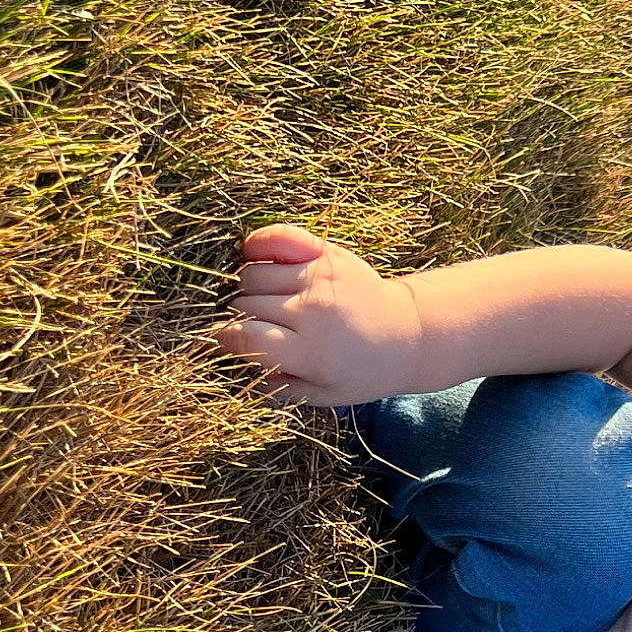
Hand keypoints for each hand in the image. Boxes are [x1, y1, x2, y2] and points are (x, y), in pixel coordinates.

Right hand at [211, 223, 426, 405]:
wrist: (408, 335)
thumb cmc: (361, 372)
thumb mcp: (322, 394)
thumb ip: (276, 384)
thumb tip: (232, 361)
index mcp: (312, 351)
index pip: (245, 337)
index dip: (225, 340)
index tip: (224, 342)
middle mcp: (313, 310)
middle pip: (244, 305)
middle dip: (241, 319)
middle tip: (257, 328)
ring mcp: (319, 276)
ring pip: (251, 275)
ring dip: (249, 290)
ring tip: (267, 304)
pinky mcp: (326, 253)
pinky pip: (276, 237)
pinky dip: (258, 246)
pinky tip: (256, 260)